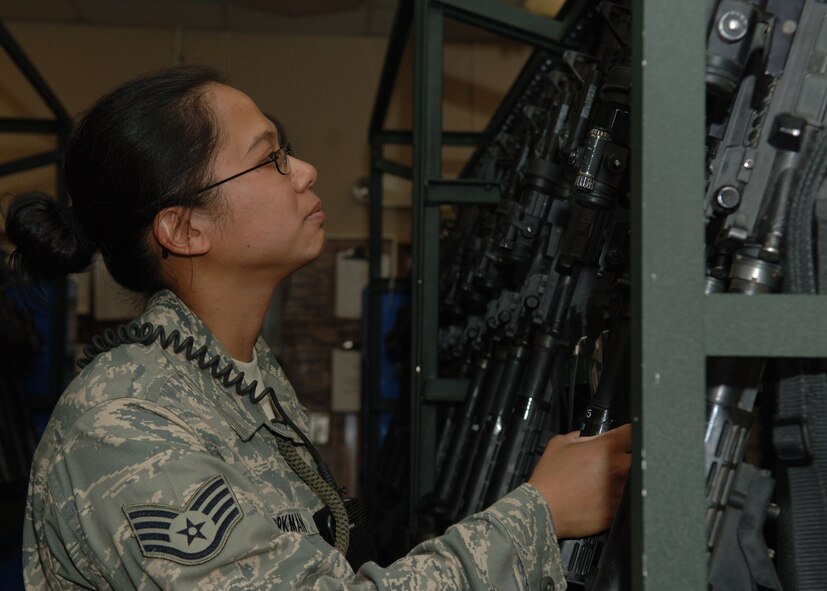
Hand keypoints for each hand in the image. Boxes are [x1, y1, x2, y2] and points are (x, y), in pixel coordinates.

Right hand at [528, 423, 630, 539]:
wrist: (544, 510)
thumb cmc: (550, 479)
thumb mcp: (559, 444)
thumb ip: (579, 435)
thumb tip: (588, 436)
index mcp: (607, 448)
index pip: (633, 432)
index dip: (628, 433)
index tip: (625, 437)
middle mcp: (619, 467)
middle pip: (638, 456)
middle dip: (627, 456)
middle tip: (610, 461)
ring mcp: (622, 490)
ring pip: (634, 479)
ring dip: (623, 478)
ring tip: (602, 482)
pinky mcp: (619, 511)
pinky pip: (626, 500)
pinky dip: (617, 497)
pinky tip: (600, 497)